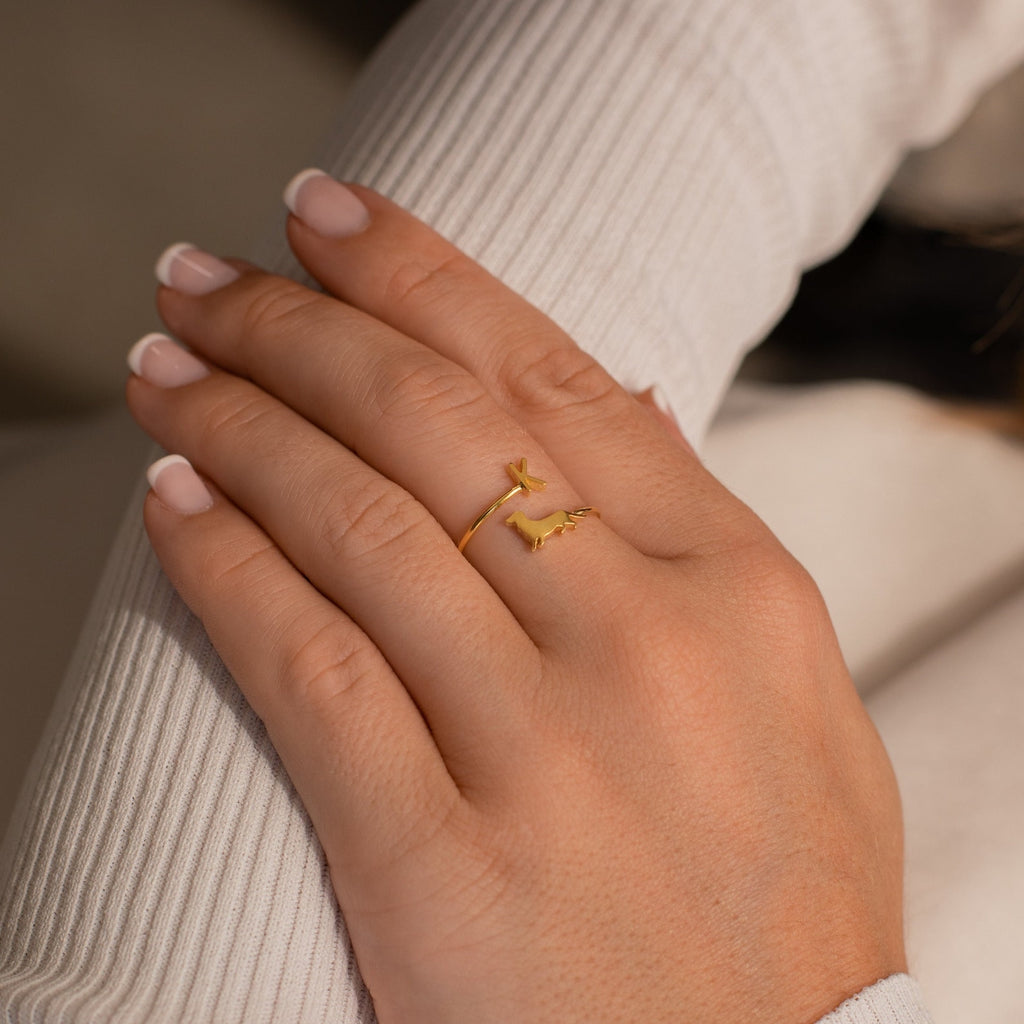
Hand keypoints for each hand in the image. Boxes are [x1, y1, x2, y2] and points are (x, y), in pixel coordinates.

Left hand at [127, 173, 904, 1023]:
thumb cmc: (788, 883)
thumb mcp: (793, 686)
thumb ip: (700, 532)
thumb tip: (618, 390)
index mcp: (736, 586)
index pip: (552, 380)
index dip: (426, 279)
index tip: (332, 218)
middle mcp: (643, 644)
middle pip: (436, 426)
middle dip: (304, 326)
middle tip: (208, 277)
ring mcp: (546, 753)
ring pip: (357, 527)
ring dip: (241, 427)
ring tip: (170, 371)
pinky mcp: (444, 866)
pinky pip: (310, 673)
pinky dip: (229, 572)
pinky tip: (175, 506)